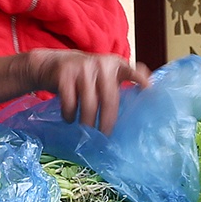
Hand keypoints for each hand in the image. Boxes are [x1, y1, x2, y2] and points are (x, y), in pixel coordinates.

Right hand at [25, 49, 151, 132]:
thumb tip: (144, 96)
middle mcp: (102, 64)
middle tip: (105, 137)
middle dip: (107, 122)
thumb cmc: (85, 75)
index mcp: (116, 65)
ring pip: (89, 105)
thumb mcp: (104, 74)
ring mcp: (82, 68)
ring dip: (87, 123)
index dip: (141, 80)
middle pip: (109, 99)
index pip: (132, 72)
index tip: (149, 90)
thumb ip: (121, 82)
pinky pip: (70, 103)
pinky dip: (70, 115)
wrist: (51, 63)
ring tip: (86, 131)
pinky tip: (70, 118)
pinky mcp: (64, 75)